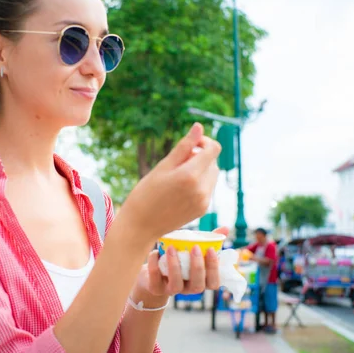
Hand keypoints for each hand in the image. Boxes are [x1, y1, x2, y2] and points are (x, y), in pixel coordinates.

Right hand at [117, 123, 220, 242]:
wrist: (140, 226)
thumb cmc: (145, 193)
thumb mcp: (163, 166)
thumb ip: (184, 146)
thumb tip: (199, 127)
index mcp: (190, 175)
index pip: (213, 149)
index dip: (204, 142)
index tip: (190, 144)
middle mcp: (201, 190)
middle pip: (213, 162)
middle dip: (201, 157)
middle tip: (178, 162)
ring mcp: (204, 202)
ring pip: (212, 176)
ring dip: (201, 170)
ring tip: (178, 176)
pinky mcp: (202, 210)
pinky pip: (208, 189)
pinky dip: (199, 183)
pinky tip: (180, 189)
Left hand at [137, 227, 228, 296]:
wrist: (153, 273)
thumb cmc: (179, 259)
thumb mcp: (193, 250)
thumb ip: (209, 241)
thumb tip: (226, 228)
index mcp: (201, 281)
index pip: (214, 283)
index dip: (214, 269)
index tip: (211, 250)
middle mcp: (188, 289)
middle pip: (198, 286)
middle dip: (197, 267)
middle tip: (194, 247)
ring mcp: (171, 291)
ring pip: (176, 286)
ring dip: (175, 267)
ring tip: (172, 248)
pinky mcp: (156, 289)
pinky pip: (155, 281)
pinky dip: (154, 266)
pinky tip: (155, 252)